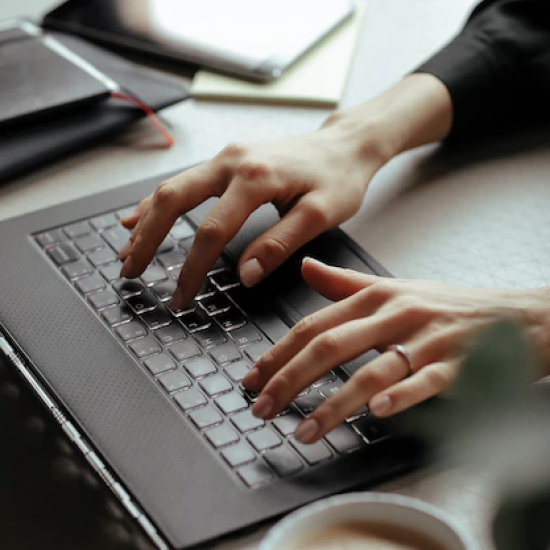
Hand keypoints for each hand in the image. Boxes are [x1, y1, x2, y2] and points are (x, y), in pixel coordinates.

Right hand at [118, 128, 386, 306]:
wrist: (345, 146)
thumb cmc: (339, 179)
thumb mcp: (320, 216)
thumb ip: (279, 244)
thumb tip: (244, 275)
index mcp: (255, 178)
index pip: (211, 231)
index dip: (192, 269)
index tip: (181, 297)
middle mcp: (232, 161)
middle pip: (173, 200)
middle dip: (147, 239)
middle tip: (130, 271)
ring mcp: (226, 158)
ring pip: (172, 188)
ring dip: (146, 221)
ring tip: (127, 251)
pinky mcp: (227, 161)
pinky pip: (183, 181)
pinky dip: (157, 202)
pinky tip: (138, 217)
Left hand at [242, 258, 549, 443]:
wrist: (519, 315)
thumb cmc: (451, 305)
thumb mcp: (397, 287)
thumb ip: (346, 283)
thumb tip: (306, 268)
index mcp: (376, 295)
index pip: (315, 324)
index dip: (278, 352)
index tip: (252, 378)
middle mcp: (396, 313)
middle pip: (331, 345)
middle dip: (290, 379)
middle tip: (261, 408)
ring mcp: (427, 338)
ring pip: (370, 370)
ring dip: (333, 403)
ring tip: (303, 431)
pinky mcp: (459, 363)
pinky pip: (424, 381)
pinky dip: (399, 397)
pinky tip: (376, 414)